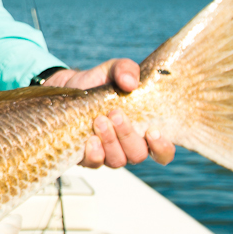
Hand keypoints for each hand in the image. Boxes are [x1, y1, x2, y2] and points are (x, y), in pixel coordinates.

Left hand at [41, 59, 176, 168]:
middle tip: (116, 114)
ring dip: (110, 141)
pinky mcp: (87, 156)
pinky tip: (90, 139)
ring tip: (100, 120)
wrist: (68, 87)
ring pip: (117, 160)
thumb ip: (126, 70)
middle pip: (138, 154)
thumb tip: (130, 82)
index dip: (162, 147)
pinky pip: (94, 163)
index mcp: (144, 129)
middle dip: (128, 135)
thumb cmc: (100, 82)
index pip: (163, 151)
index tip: (153, 131)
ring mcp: (108, 154)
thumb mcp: (114, 70)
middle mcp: (128, 146)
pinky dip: (95, 153)